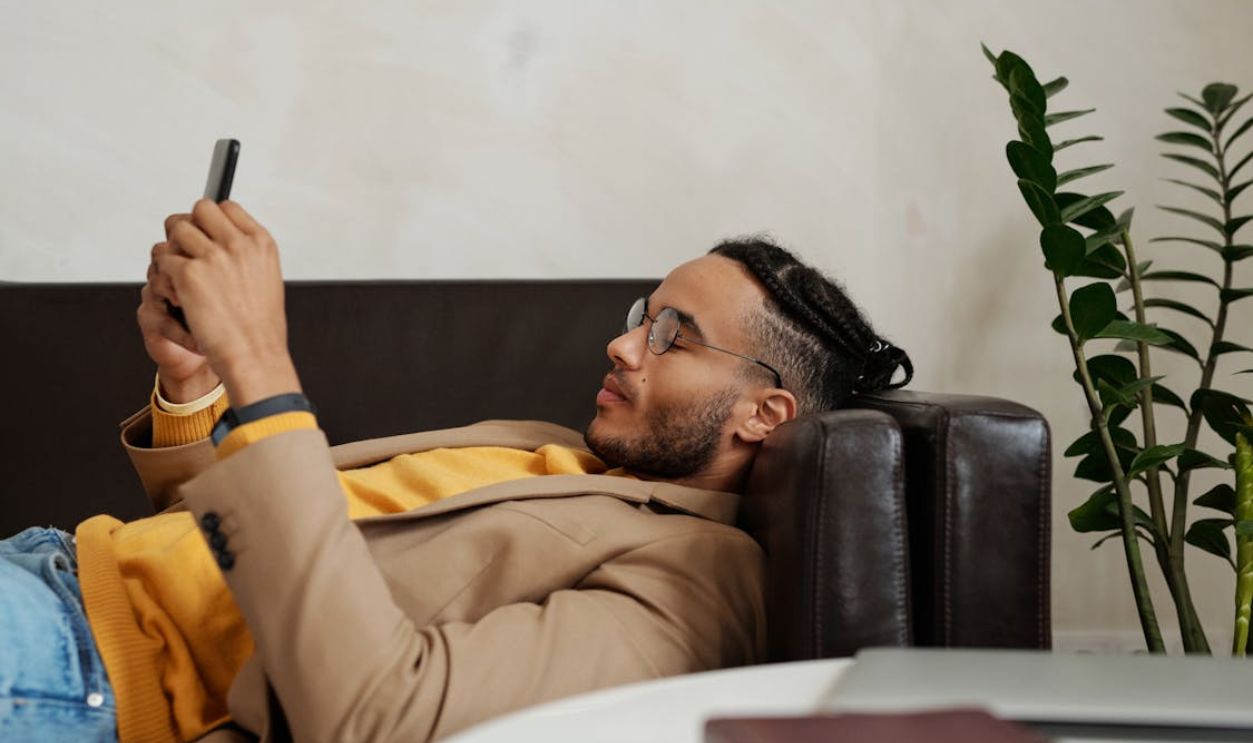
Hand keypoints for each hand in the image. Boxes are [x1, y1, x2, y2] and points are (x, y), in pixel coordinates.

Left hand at [154, 199, 300, 405]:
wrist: (255, 355)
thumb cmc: (260, 327)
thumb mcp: (266, 278)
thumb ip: (245, 253)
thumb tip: (218, 237)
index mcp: (260, 242)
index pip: (225, 207)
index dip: (211, 220)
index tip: (206, 236)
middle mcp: (237, 243)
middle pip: (199, 209)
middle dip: (189, 228)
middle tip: (187, 252)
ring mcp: (212, 256)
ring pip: (176, 230)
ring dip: (173, 250)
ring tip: (182, 276)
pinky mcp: (188, 274)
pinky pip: (163, 259)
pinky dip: (165, 276)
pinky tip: (179, 295)